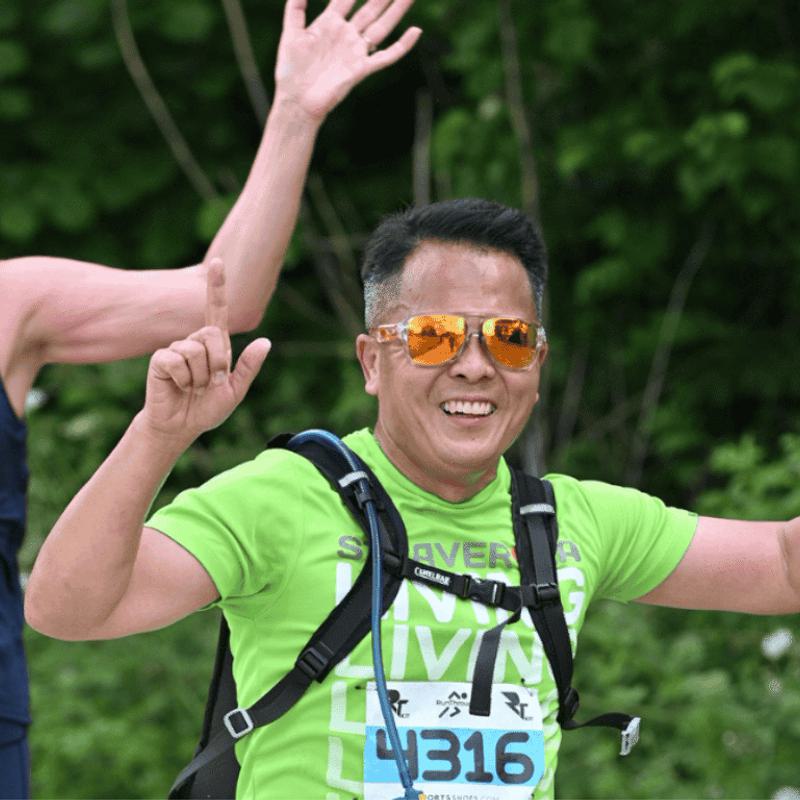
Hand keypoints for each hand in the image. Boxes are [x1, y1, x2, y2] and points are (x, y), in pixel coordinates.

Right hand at [139, 258, 270, 443]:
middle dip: (217, 363)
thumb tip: (265, 342)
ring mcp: (176, 349)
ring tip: (193, 388)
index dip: (216, 287)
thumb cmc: (207, 408)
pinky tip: (178, 387)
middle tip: (212, 383)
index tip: (217, 262)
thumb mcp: (235, 390)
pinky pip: (177, 361)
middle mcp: (195, 342)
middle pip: (211, 334)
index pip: (216, 311)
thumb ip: (248, 367)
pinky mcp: (160, 359)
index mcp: (215, 345)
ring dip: (200, 377)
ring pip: (195, 351)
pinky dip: (183, 379)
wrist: (182, 426)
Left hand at [274, 0, 421, 120]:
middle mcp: (346, 35)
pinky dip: (402, 46)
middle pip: (370, 8)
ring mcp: (355, 52)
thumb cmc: (291, 70)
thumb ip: (296, 7)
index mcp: (329, 23)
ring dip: (397, 11)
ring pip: (382, 26)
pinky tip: (416, 32)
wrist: (297, 101)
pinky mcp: (361, 69)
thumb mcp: (291, 33)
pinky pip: (386, 56)